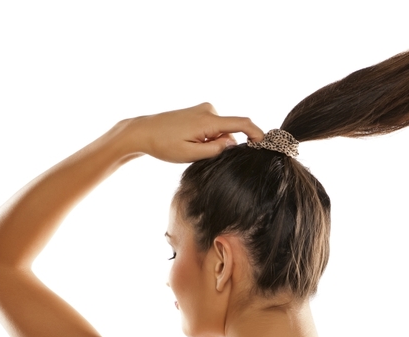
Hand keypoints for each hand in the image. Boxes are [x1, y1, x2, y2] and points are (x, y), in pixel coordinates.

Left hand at [125, 103, 263, 162]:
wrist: (143, 131)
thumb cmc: (164, 144)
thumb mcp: (191, 154)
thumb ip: (216, 150)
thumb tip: (233, 144)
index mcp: (208, 120)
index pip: (242, 123)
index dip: (257, 133)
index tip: (265, 144)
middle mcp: (209, 110)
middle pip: (231, 130)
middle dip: (224, 145)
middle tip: (201, 154)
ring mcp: (204, 109)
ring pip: (221, 130)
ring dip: (214, 142)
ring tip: (190, 147)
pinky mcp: (200, 111)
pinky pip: (214, 127)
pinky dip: (209, 137)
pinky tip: (190, 141)